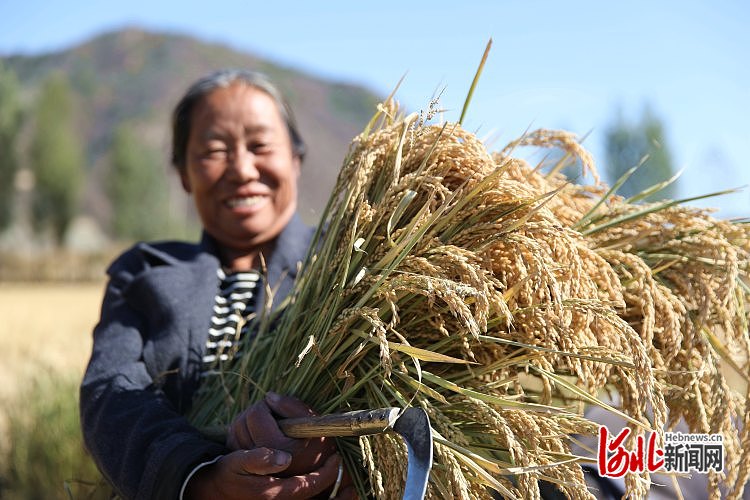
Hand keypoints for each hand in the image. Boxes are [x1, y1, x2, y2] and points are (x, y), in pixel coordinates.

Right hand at [183, 448, 346, 499]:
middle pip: (314, 495)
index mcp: (274, 493)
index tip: (337, 458)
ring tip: (338, 474)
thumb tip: (284, 457)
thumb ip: (259, 459)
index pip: (309, 485)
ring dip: (325, 488)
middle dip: (331, 483)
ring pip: (310, 498)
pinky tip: (323, 480)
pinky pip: (303, 497)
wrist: (211, 490)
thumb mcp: (238, 462)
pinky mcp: (276, 499)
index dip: (327, 473)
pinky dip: (316, 492)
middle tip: (342, 466)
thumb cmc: (226, 474)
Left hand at [227, 392, 335, 476]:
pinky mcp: (242, 468)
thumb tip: (269, 396)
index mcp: (277, 448)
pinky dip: (241, 431)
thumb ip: (292, 406)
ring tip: (267, 425)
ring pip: (234, 429)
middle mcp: (260, 460)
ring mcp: (249, 465)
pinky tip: (257, 434)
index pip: (255, 414)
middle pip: (242, 420)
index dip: (267, 405)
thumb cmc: (315, 443)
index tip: (279, 409)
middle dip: (256, 413)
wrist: (313, 472)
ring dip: (247, 421)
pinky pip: (232, 440)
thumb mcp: (311, 422)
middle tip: (273, 417)